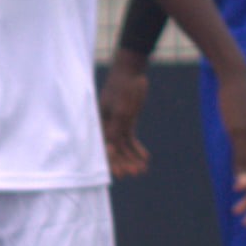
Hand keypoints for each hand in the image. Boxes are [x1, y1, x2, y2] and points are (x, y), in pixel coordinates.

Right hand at [99, 55, 150, 179]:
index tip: (120, 173)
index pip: (103, 148)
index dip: (111, 162)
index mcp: (98, 124)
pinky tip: (146, 158)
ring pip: (123, 146)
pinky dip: (137, 148)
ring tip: (142, 169)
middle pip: (114, 150)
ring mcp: (116, 124)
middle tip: (134, 173)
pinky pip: (130, 139)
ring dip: (132, 158)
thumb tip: (110, 149)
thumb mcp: (121, 109)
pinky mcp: (126, 122)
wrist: (132, 72)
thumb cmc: (122, 88)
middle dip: (123, 163)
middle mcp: (105, 126)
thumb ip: (116, 129)